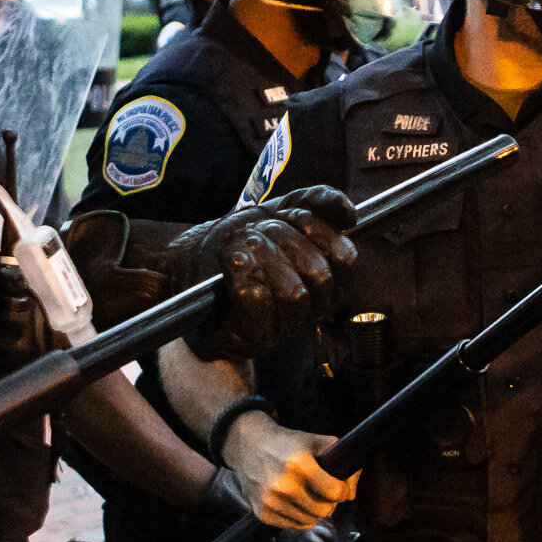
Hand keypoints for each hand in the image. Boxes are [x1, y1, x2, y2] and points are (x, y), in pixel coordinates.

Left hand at [165, 187, 357, 360]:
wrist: (193, 260)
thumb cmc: (243, 239)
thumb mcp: (283, 210)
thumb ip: (319, 202)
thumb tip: (349, 213)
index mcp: (329, 282)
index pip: (344, 258)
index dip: (317, 229)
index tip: (287, 214)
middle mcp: (312, 310)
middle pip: (320, 275)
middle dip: (284, 240)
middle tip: (256, 230)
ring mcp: (283, 330)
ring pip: (294, 293)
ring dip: (264, 258)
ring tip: (240, 245)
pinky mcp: (249, 339)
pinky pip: (258, 305)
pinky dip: (244, 275)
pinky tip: (233, 262)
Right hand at [225, 412, 357, 528]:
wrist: (249, 446)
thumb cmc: (288, 444)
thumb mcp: (317, 441)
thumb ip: (342, 462)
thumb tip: (351, 494)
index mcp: (299, 464)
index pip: (335, 492)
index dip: (343, 490)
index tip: (340, 486)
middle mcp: (283, 485)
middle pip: (325, 510)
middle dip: (330, 502)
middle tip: (324, 492)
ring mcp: (270, 501)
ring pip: (310, 521)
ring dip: (315, 511)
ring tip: (309, 496)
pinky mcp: (262, 513)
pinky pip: (293, 526)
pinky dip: (299, 518)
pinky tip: (296, 503)